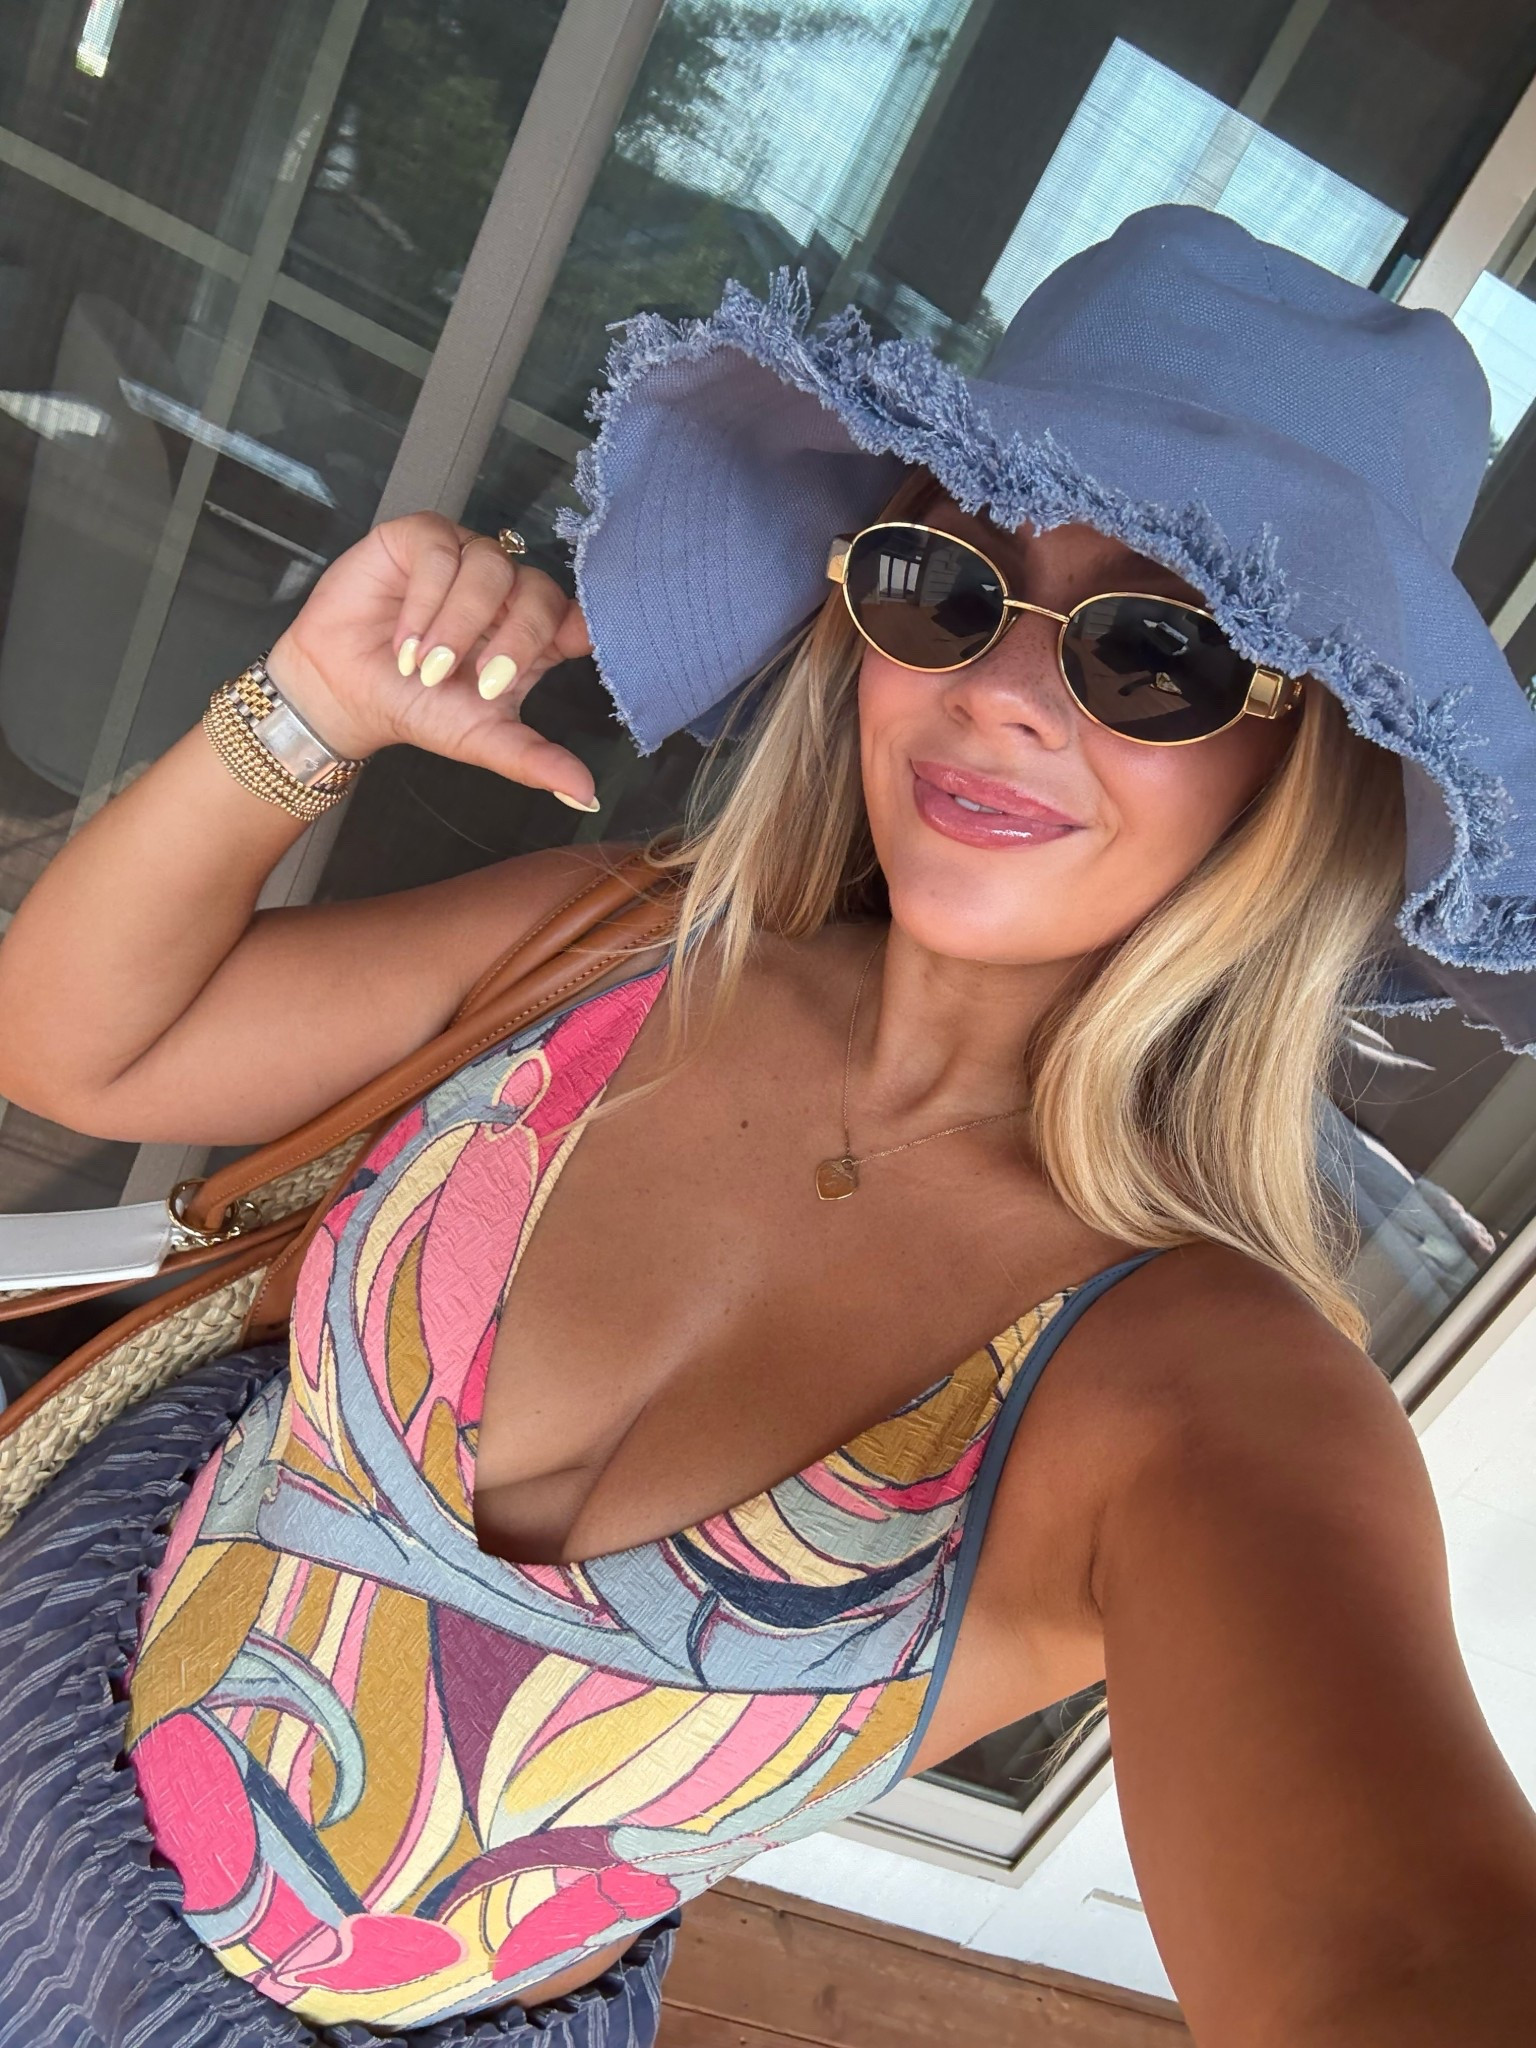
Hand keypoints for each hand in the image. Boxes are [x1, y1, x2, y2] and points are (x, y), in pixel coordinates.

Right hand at [264, 512, 599, 807]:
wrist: (344, 694)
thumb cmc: (417, 708)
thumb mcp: (481, 738)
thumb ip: (534, 760)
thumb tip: (586, 794)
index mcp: (534, 633)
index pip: (576, 616)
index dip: (578, 629)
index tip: (561, 654)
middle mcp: (507, 590)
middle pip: (540, 591)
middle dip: (515, 639)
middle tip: (480, 683)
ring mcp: (466, 558)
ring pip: (491, 566)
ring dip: (460, 623)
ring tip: (427, 667)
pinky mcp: (422, 538)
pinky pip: (441, 550)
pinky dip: (426, 600)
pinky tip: (406, 641)